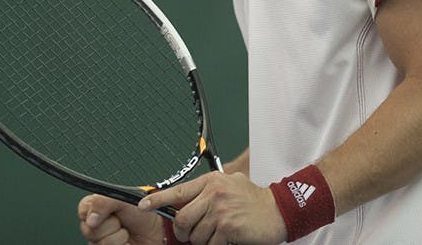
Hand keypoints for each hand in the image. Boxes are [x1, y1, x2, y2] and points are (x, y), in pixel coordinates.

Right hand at [78, 193, 163, 244]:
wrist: (157, 230)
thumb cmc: (141, 212)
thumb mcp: (122, 199)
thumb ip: (102, 203)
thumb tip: (89, 219)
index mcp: (96, 208)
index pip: (83, 211)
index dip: (94, 213)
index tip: (109, 212)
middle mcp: (96, 225)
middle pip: (89, 230)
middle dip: (110, 225)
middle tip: (121, 221)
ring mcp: (101, 240)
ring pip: (99, 242)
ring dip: (118, 237)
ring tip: (126, 232)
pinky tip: (126, 242)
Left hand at [138, 172, 286, 244]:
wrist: (278, 210)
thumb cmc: (252, 199)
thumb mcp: (228, 184)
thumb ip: (207, 189)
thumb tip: (183, 199)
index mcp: (210, 182)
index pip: (177, 191)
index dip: (157, 200)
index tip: (142, 205)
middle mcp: (213, 194)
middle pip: (182, 219)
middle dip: (183, 232)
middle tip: (189, 234)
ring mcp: (220, 212)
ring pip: (195, 235)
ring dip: (202, 241)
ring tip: (216, 234)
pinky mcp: (228, 229)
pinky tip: (225, 239)